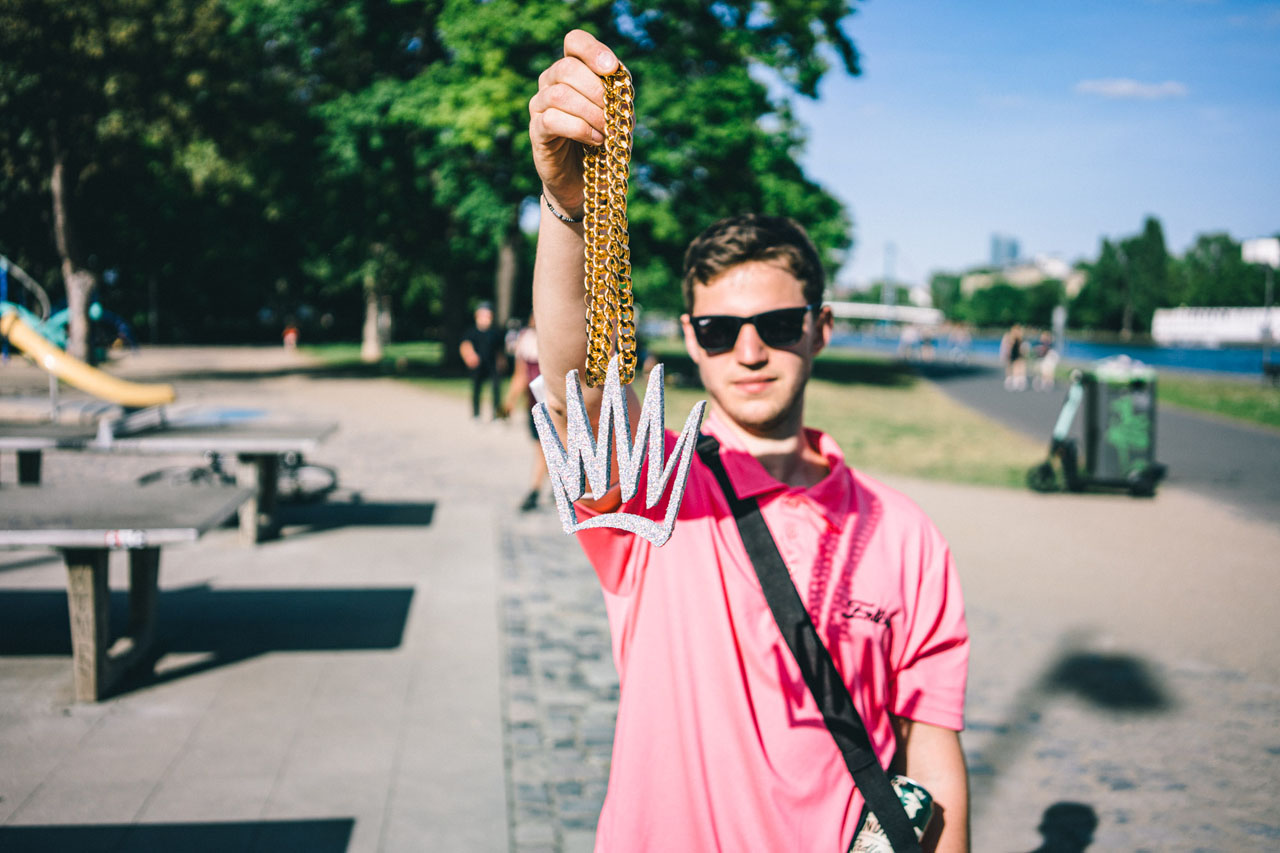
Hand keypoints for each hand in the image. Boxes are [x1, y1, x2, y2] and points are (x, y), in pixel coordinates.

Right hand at [528, 29, 618, 217]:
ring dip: (590, 113)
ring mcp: (540, 104)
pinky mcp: (536, 130)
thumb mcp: (619, 112)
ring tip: (605, 131)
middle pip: (568, 67)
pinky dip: (580, 129)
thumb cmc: (604, 140)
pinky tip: (594, 140)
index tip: (611, 68)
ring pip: (560, 94)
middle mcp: (551, 81)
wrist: (589, 180)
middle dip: (596, 90)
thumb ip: (617, 90)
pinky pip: (553, 119)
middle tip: (611, 113)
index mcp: (573, 69)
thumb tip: (614, 72)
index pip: (574, 41)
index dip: (592, 50)